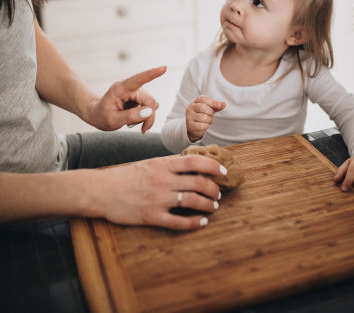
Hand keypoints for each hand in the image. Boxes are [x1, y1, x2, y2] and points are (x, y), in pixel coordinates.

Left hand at [83, 66, 166, 132]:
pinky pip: (149, 107)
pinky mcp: (139, 97)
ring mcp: (135, 92)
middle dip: (149, 117)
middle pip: (149, 101)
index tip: (163, 68)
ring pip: (151, 105)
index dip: (152, 74)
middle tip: (143, 130)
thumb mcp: (112, 121)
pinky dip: (144, 116)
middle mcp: (129, 87)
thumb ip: (130, 116)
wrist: (96, 114)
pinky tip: (133, 118)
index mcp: (120, 89)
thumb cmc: (101, 116)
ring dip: (145, 116)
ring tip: (130, 122)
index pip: (138, 79)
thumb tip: (149, 111)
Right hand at [92, 154, 225, 229]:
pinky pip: (178, 221)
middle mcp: (163, 180)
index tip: (223, 171)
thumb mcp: (147, 164)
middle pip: (198, 182)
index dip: (213, 165)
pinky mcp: (151, 216)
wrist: (101, 190)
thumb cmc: (124, 176)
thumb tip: (189, 166)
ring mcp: (158, 198)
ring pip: (192, 201)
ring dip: (207, 204)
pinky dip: (194, 222)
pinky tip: (201, 222)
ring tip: (213, 206)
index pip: (194, 161)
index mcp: (162, 164)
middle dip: (213, 189)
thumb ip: (167, 166)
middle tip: (218, 193)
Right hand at [186, 95, 225, 141]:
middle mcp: (190, 107)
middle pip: (202, 107)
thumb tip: (224, 104)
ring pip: (203, 117)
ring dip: (209, 120)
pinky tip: (205, 125)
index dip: (213, 102)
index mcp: (195, 101)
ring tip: (208, 121)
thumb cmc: (203, 114)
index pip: (203, 99)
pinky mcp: (190, 125)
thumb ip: (217, 106)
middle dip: (210, 112)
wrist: (194, 127)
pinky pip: (201, 126)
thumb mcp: (210, 108)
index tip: (219, 106)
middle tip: (210, 115)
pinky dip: (206, 126)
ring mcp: (189, 116)